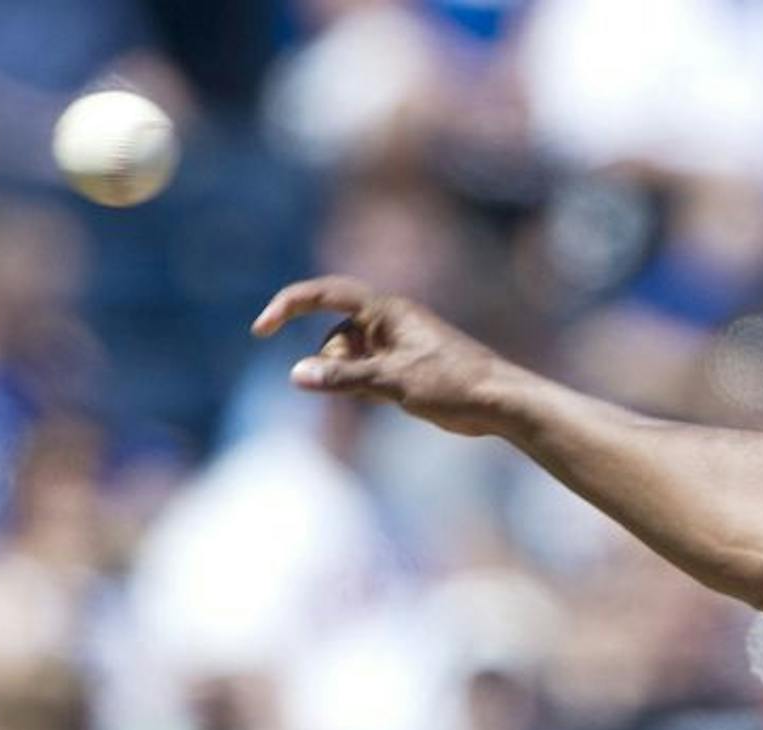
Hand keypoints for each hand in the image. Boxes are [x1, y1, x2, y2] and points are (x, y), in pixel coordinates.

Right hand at [251, 276, 516, 436]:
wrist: (501, 402)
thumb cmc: (454, 384)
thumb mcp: (393, 382)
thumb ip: (343, 378)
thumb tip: (295, 375)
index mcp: (386, 311)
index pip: (324, 294)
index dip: (288, 305)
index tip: (261, 328)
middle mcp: (388, 323)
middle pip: (335, 337)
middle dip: (331, 364)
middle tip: (358, 389)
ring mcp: (396, 346)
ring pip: (349, 360)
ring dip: (349, 380)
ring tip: (386, 396)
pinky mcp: (404, 369)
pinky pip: (366, 374)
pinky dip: (363, 388)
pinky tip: (392, 402)